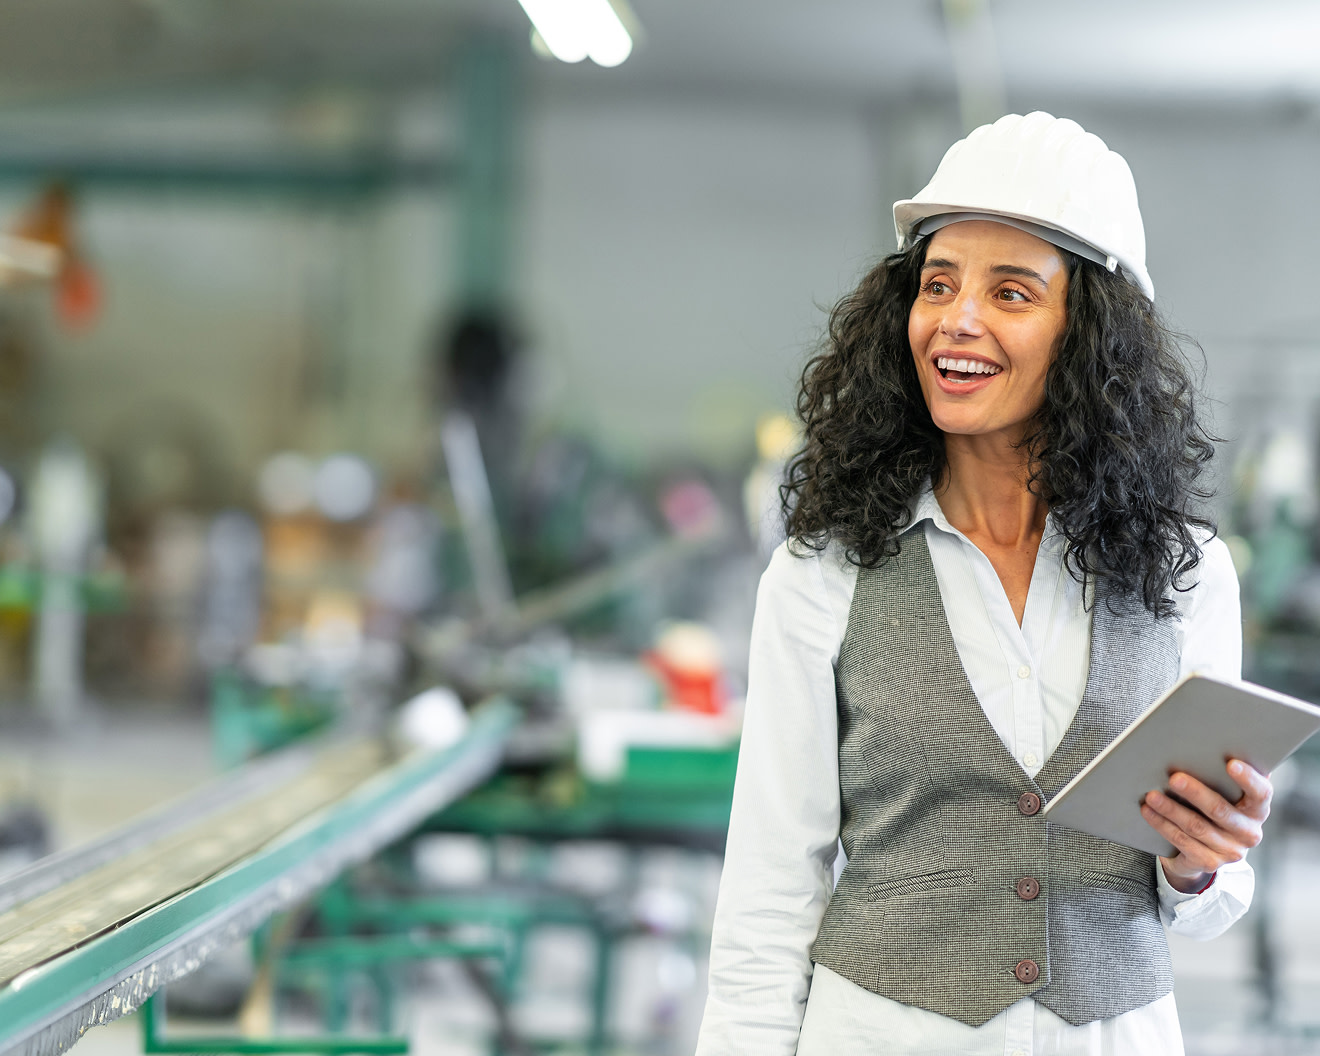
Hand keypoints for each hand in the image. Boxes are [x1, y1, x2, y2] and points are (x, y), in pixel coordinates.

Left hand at [1140, 759, 1271, 893]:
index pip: (1261, 793)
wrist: (1202, 850)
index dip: (1248, 778)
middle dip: (1195, 793)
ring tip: (1151, 795)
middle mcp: (1249, 832)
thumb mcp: (1223, 794)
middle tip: (1174, 777)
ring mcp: (1230, 851)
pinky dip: (1162, 824)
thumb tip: (1203, 745)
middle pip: (1220, 810)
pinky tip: (1148, 811)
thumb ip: (1220, 776)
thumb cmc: (1212, 808)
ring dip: (1170, 809)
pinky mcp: (1208, 862)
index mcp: (1257, 810)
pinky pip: (1182, 841)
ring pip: (1196, 826)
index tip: (1230, 763)